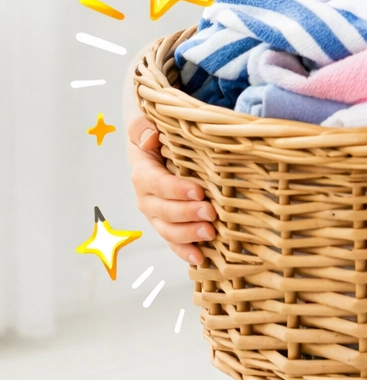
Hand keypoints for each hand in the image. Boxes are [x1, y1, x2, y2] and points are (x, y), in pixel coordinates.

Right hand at [126, 114, 212, 265]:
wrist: (156, 143)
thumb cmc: (155, 132)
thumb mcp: (144, 122)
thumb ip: (141, 127)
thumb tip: (149, 138)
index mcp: (142, 171)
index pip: (156, 183)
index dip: (175, 190)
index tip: (199, 191)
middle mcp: (146, 196)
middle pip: (162, 210)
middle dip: (186, 214)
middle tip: (211, 214)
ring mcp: (156, 212)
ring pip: (167, 229)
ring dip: (187, 235)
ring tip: (210, 234)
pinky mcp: (168, 222)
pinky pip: (173, 240)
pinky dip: (184, 251)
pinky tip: (200, 258)